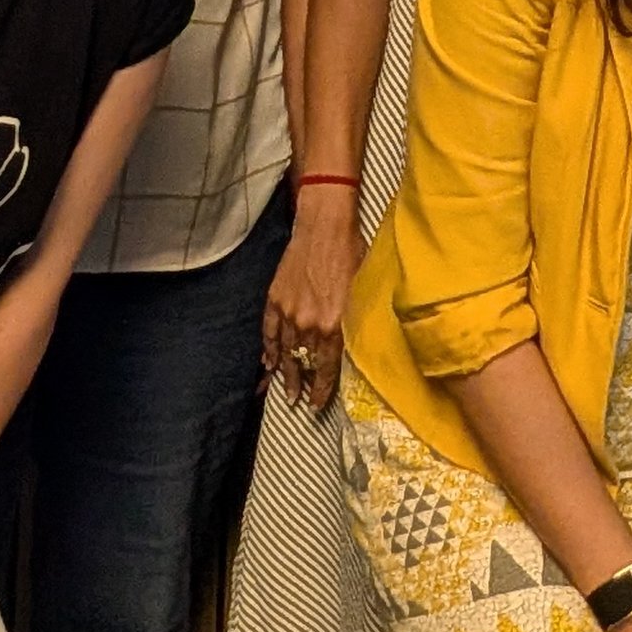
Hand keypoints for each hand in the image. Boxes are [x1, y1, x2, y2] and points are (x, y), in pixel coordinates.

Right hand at [263, 185, 360, 409]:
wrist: (325, 225)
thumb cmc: (352, 252)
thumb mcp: (363, 290)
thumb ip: (354, 320)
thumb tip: (353, 344)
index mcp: (333, 324)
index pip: (325, 367)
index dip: (321, 389)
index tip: (317, 406)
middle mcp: (308, 323)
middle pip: (302, 363)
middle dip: (300, 386)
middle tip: (298, 403)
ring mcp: (288, 312)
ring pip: (284, 352)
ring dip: (284, 373)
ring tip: (284, 392)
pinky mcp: (275, 299)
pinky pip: (268, 332)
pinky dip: (268, 349)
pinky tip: (268, 363)